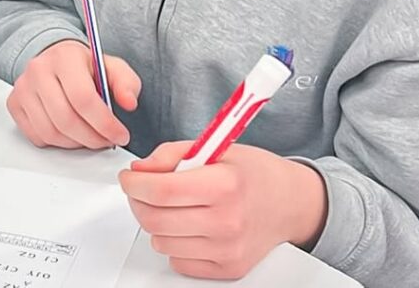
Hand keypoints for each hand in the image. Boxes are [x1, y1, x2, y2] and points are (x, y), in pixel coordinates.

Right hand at [7, 39, 140, 148]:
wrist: (56, 59)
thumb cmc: (84, 66)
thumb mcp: (112, 67)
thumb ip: (127, 83)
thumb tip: (129, 102)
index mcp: (64, 57)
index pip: (83, 98)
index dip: (105, 123)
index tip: (120, 134)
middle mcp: (38, 70)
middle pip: (66, 119)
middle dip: (92, 138)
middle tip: (106, 141)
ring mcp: (23, 88)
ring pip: (51, 132)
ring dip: (76, 143)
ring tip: (90, 137)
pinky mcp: (14, 104)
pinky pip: (37, 136)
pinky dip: (57, 142)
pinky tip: (70, 133)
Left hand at [119, 142, 327, 280]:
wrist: (290, 203)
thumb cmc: (253, 173)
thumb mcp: (214, 148)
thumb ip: (170, 155)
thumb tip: (139, 171)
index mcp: (224, 184)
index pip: (161, 191)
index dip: (134, 184)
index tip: (128, 178)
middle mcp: (227, 221)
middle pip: (155, 220)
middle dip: (137, 202)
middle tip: (141, 190)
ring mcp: (228, 250)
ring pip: (161, 242)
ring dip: (155, 222)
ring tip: (171, 206)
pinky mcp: (228, 269)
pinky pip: (178, 261)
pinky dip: (173, 243)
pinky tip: (187, 225)